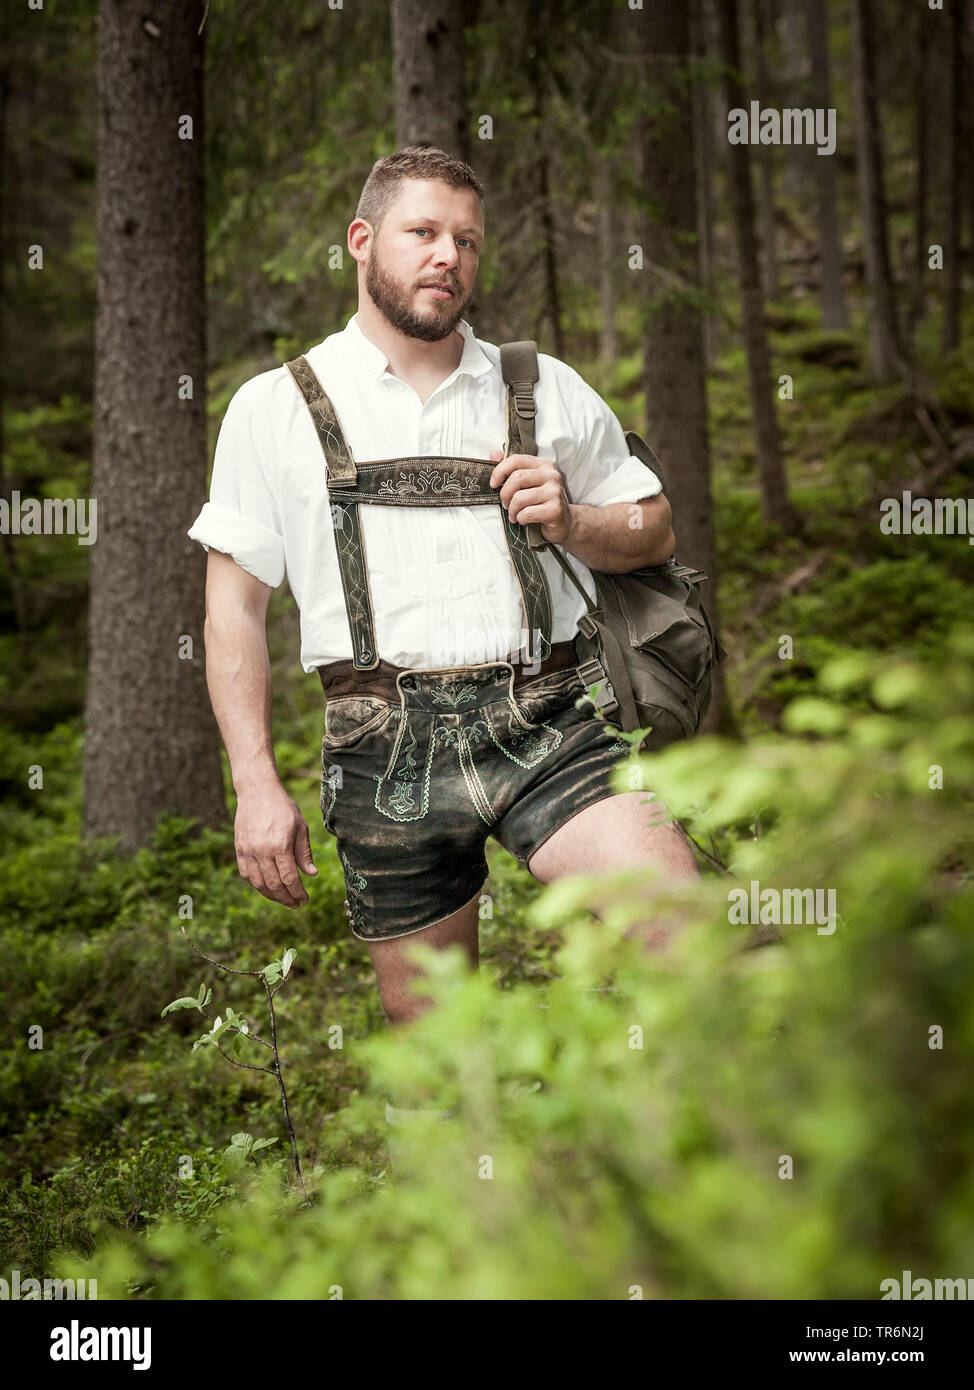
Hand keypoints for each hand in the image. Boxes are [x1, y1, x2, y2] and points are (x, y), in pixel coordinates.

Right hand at [234, 782, 317, 908]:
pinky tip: (267, 888)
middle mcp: (261, 851)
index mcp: (280, 845)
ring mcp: (248, 851)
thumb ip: (304, 853)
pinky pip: (246, 875)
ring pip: (258, 884)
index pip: (289, 878)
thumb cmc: (282, 808)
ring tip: (283, 899)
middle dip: (286, 898)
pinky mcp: (239, 849)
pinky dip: (257, 885)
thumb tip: (312, 874)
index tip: (305, 899)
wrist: (257, 791)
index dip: (298, 892)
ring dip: (272, 896)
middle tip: (296, 904)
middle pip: (274, 885)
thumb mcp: (300, 827)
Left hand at [488, 449, 572, 544]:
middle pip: (517, 478)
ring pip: (520, 498)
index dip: (499, 471)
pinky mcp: (555, 509)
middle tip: (505, 504)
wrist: (565, 522)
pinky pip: (527, 513)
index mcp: (543, 465)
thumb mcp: (527, 483)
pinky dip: (520, 519)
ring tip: (514, 514)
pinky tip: (524, 520)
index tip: (493, 484)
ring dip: (512, 510)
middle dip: (505, 494)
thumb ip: (511, 468)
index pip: (516, 460)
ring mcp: (555, 492)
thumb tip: (493, 454)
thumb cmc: (542, 502)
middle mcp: (551, 475)